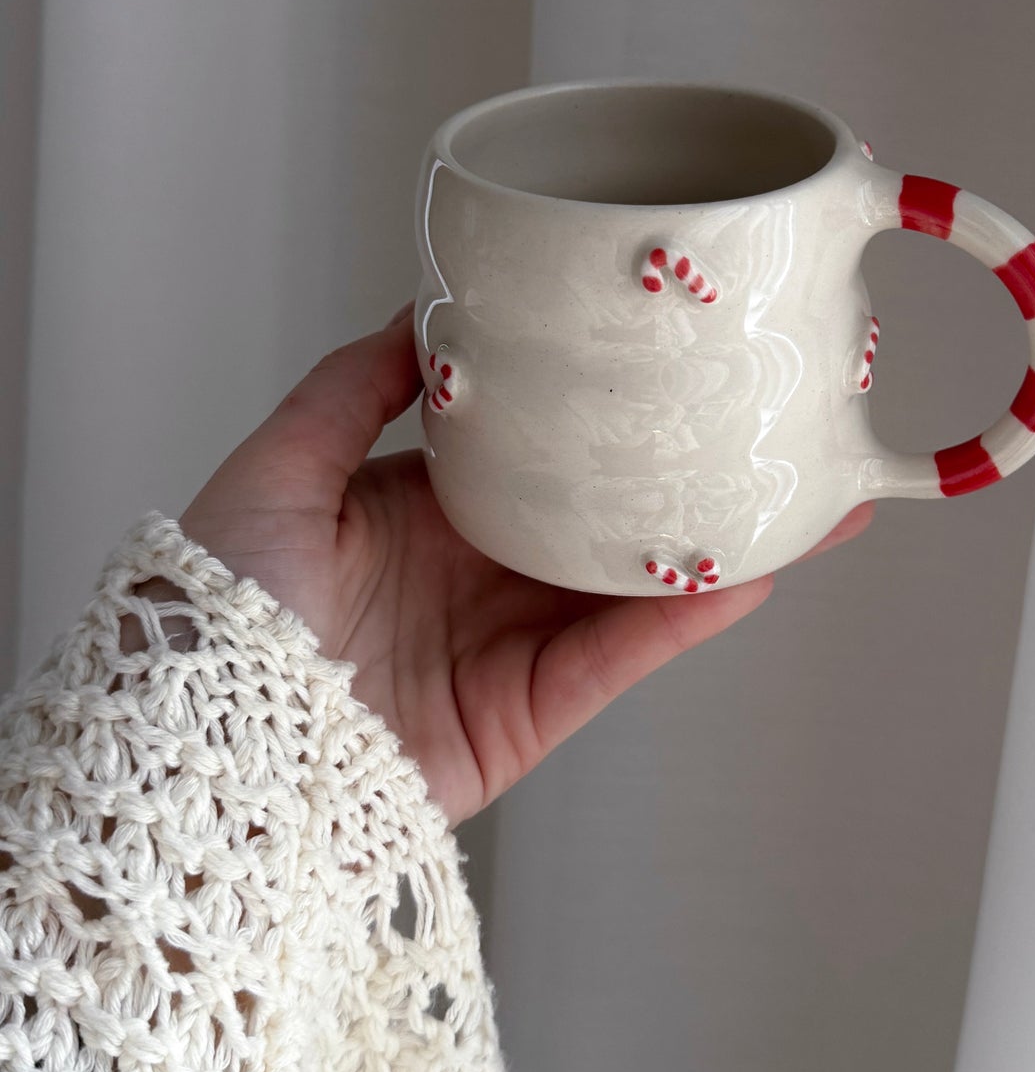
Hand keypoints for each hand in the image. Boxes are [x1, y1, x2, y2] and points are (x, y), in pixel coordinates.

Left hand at [182, 309, 871, 825]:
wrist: (192, 754)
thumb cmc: (211, 610)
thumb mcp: (273, 470)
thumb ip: (348, 391)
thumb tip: (424, 317)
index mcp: (417, 511)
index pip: (533, 453)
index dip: (601, 414)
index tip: (669, 369)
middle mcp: (473, 575)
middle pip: (603, 518)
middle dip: (687, 478)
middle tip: (773, 432)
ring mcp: (505, 649)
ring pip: (631, 587)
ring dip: (717, 547)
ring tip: (805, 502)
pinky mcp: (524, 719)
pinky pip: (616, 658)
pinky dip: (683, 618)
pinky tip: (748, 571)